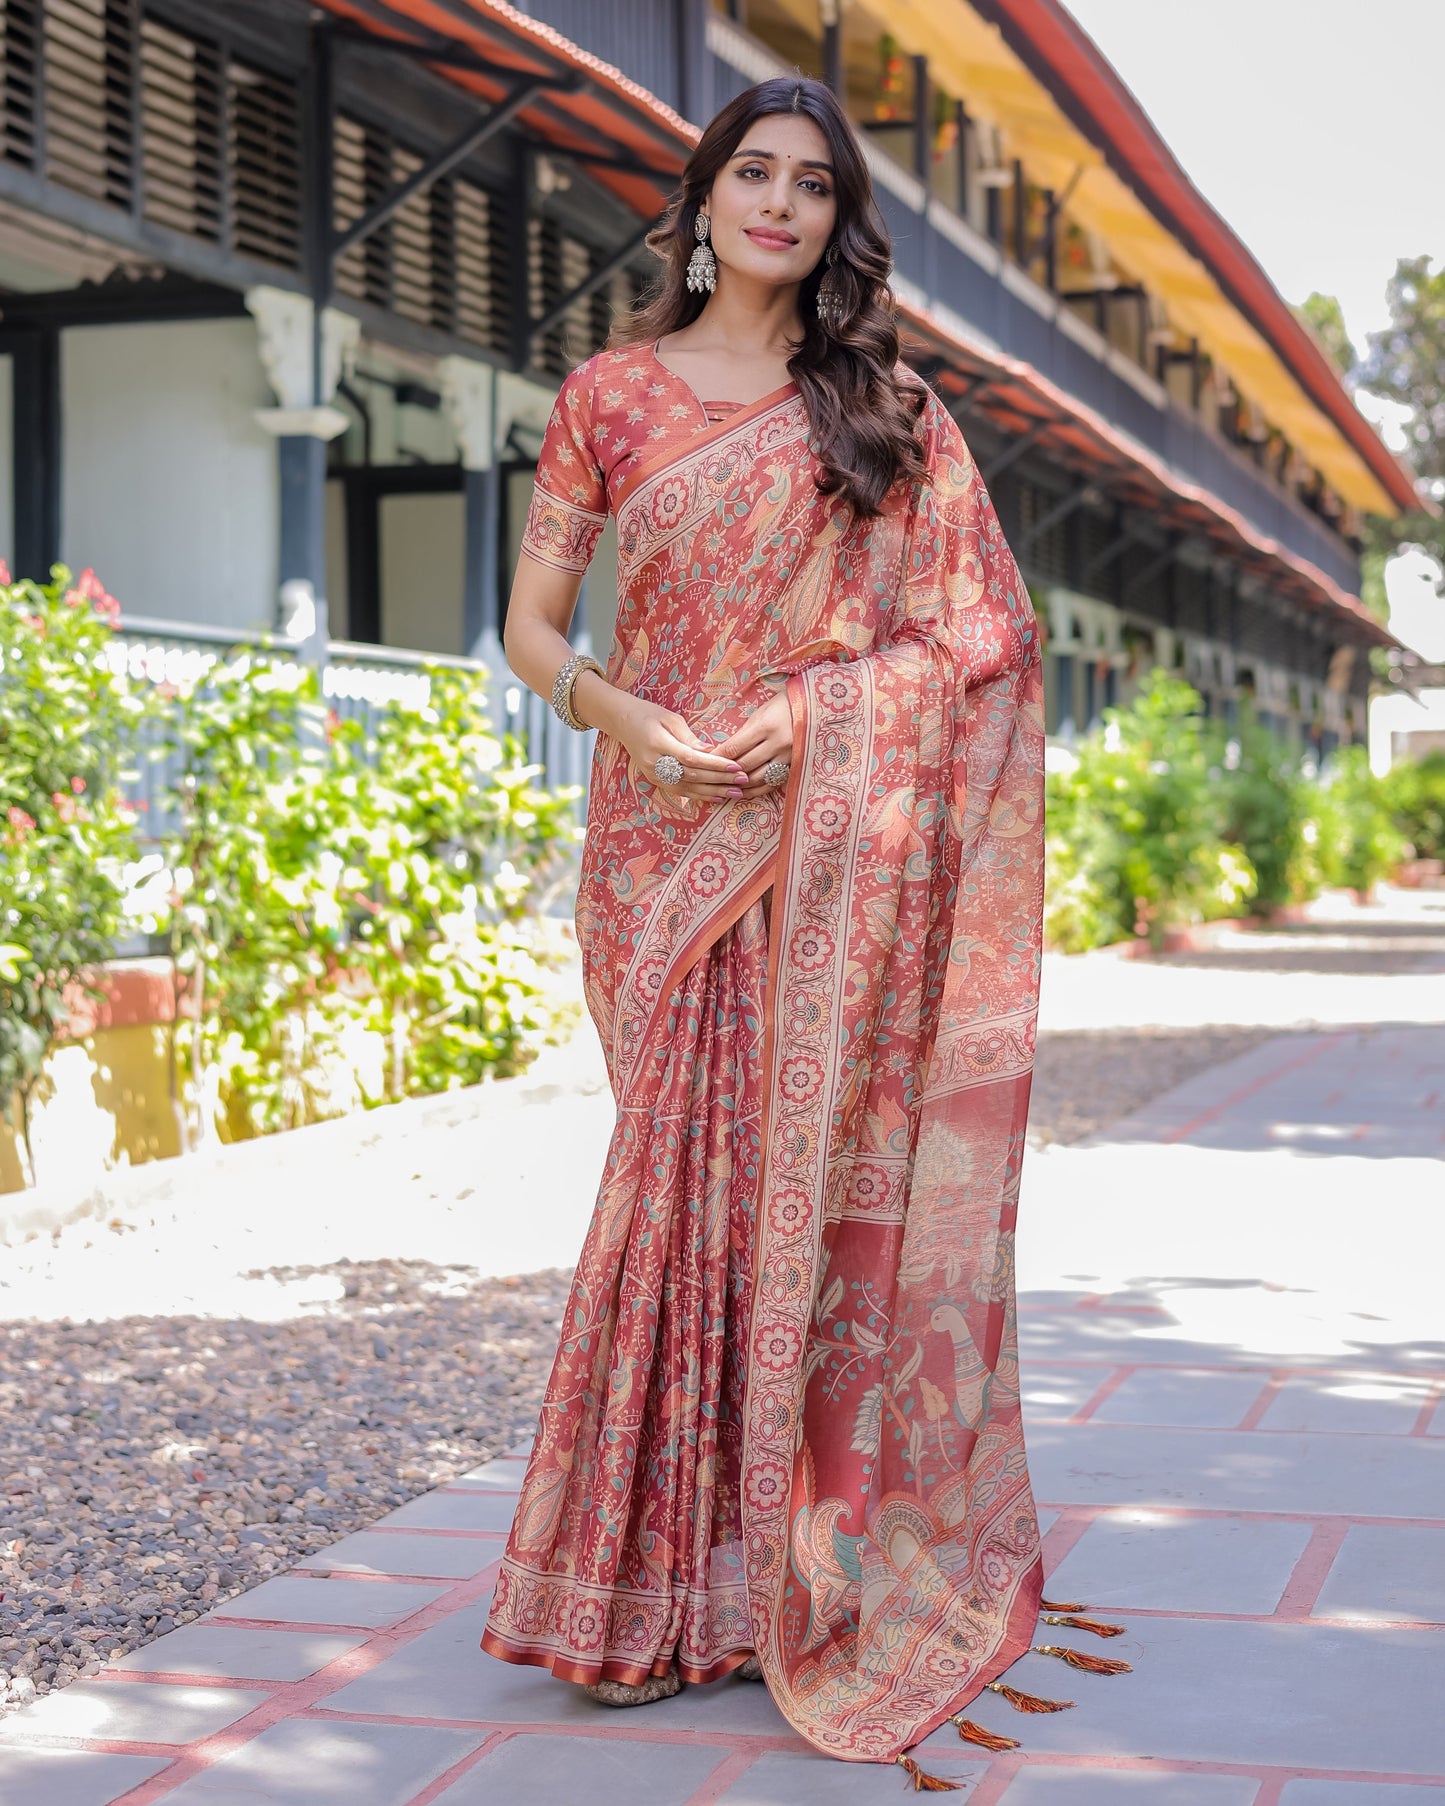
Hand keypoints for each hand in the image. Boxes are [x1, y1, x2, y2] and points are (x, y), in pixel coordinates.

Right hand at [608, 694, 749, 802]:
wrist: (622, 723)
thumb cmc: (649, 715)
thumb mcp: (670, 718)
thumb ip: (689, 736)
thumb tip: (710, 751)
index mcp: (657, 743)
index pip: (691, 758)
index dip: (714, 765)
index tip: (736, 766)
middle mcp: (654, 763)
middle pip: (692, 775)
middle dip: (720, 779)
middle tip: (744, 780)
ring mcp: (653, 774)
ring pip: (687, 787)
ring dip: (713, 792)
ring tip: (736, 793)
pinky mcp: (655, 780)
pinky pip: (680, 791)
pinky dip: (699, 796)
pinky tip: (716, 798)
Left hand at [712, 689, 793, 789]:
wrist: (812, 709)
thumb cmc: (781, 707)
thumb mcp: (759, 714)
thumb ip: (742, 735)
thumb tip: (721, 752)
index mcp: (766, 726)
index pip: (734, 747)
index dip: (716, 757)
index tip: (704, 761)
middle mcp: (777, 744)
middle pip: (744, 765)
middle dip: (724, 772)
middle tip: (710, 776)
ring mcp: (787, 757)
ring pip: (757, 778)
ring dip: (738, 785)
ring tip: (724, 786)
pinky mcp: (793, 767)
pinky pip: (771, 784)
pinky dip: (755, 791)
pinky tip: (742, 792)